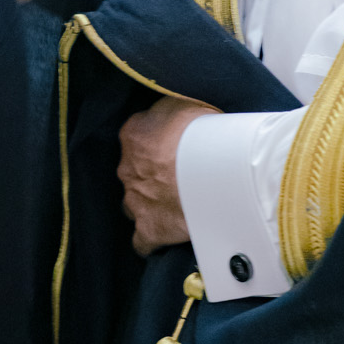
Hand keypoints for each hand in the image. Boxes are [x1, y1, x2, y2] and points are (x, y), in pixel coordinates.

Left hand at [118, 95, 219, 256]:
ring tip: (175, 203)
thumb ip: (168, 110)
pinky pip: (142, 240)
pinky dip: (150, 239)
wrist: (215, 171)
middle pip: (134, 171)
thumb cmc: (205, 132)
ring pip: (133, 203)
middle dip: (151, 173)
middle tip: (180, 174)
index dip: (154, 141)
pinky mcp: (149, 229)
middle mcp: (127, 167)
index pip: (136, 135)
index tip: (172, 145)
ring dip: (149, 202)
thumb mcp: (186, 102)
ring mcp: (135, 200)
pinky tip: (165, 236)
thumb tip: (165, 114)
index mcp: (134, 134)